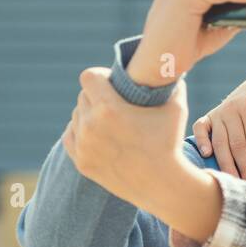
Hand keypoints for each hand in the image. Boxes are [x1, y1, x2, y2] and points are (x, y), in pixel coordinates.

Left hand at [63, 66, 188, 206]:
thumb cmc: (170, 142)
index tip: (111, 83)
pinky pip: (70, 136)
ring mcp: (84, 146)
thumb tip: (170, 61)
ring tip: (109, 122)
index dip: (100, 77)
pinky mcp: (82, 163)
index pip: (88, 77)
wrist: (163, 185)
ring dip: (89, 115)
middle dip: (96, 97)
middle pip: (83, 97)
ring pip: (76, 117)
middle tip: (114, 104)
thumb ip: (169, 80)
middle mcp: (90, 126)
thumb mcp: (175, 106)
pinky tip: (97, 134)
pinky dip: (81, 133)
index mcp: (108, 108)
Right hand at [192, 73, 245, 183]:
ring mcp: (219, 113)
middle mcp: (231, 109)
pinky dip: (201, 140)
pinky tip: (206, 155)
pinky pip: (200, 128)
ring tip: (235, 182)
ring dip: (227, 165)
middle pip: (237, 146)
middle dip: (245, 169)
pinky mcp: (210, 116)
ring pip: (220, 143)